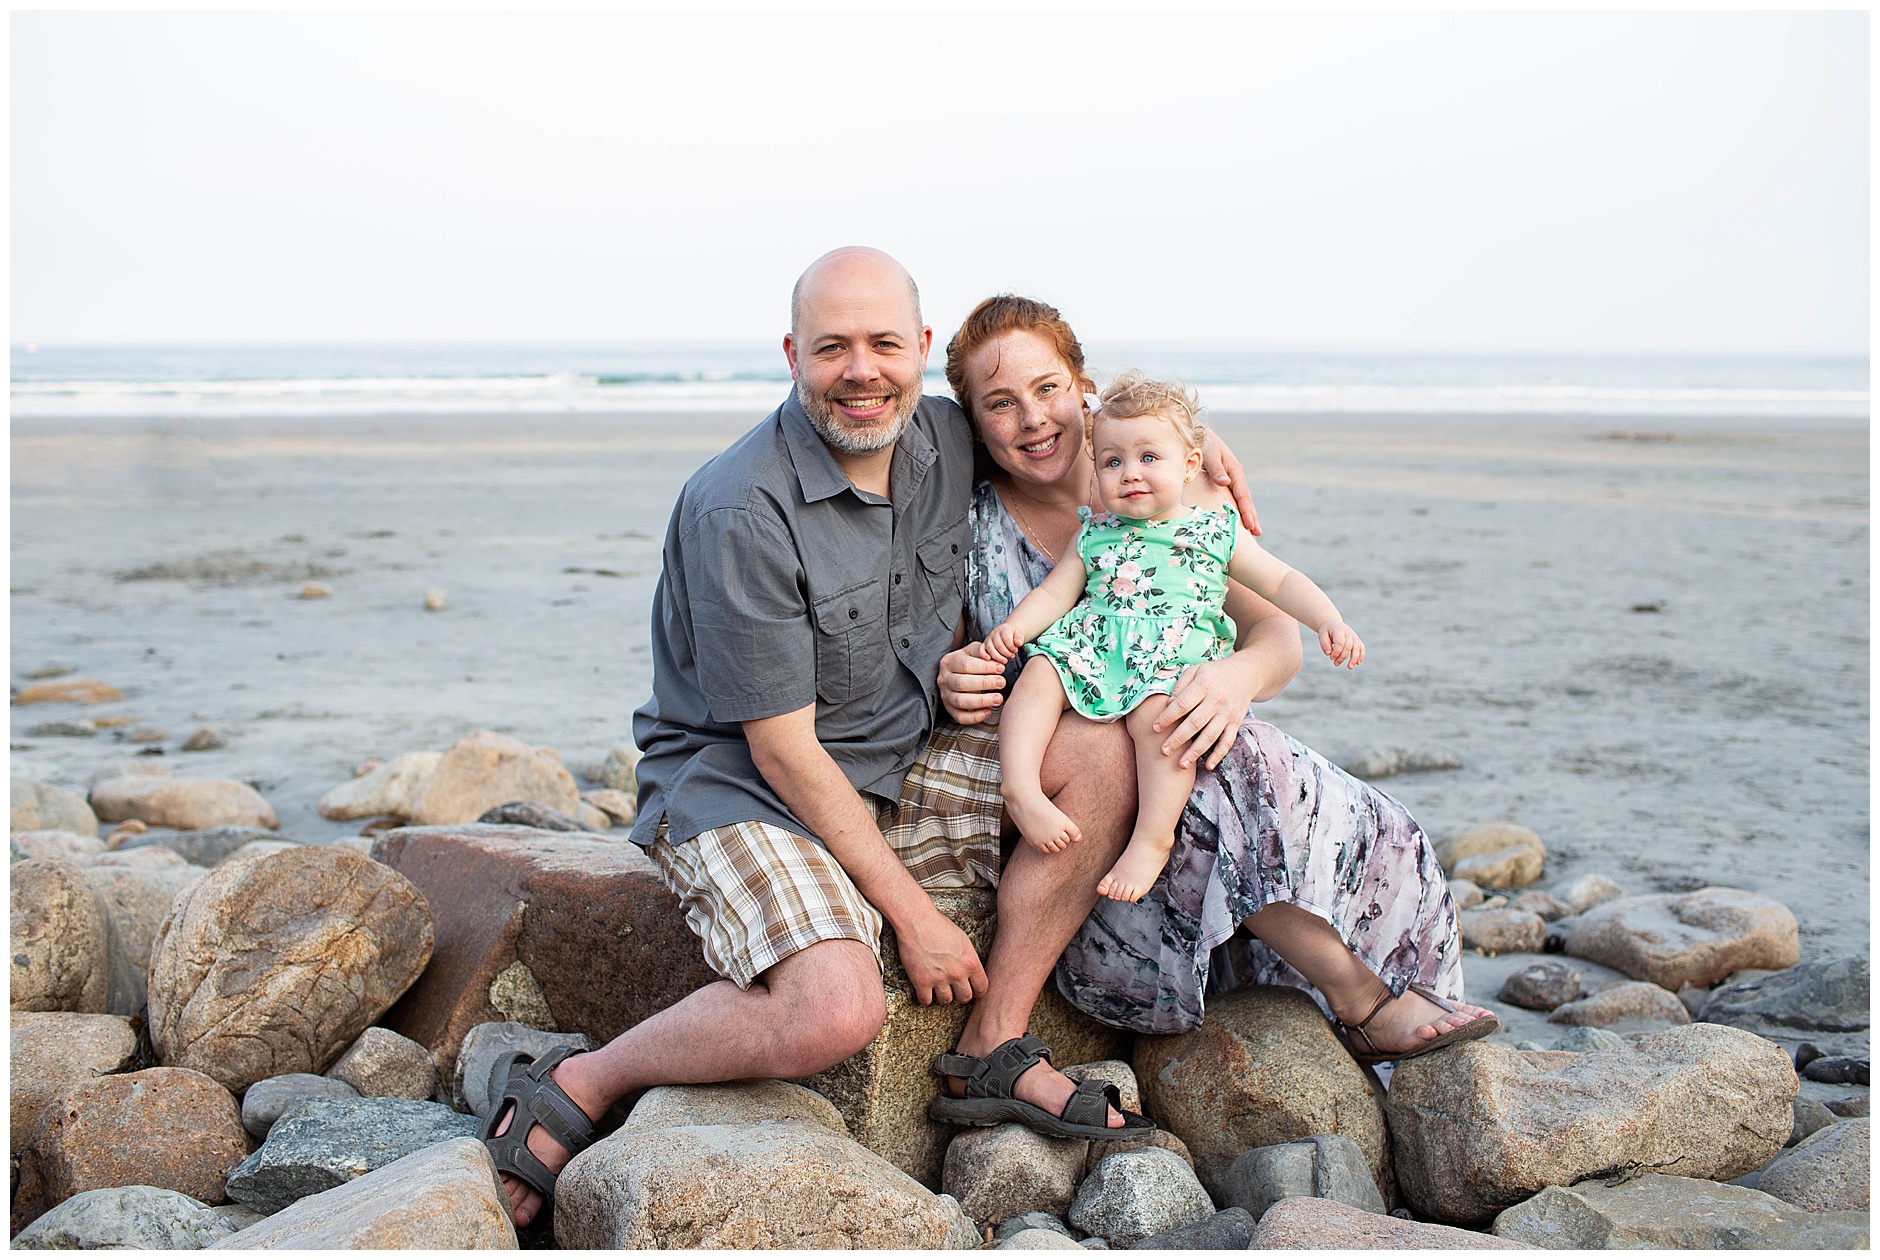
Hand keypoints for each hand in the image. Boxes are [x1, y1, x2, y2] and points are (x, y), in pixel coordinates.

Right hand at [894, 908, 987, 1005]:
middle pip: (965, 997)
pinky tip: (925, 991)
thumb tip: (971, 973)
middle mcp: (957, 973)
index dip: (978, 991)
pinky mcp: (922, 982)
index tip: (973, 991)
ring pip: (946, 1001)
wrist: (917, 922)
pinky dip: (926, 998)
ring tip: (939, 989)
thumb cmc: (940, 926)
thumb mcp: (963, 941)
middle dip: (961, 995)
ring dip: (943, 996)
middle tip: (955, 991)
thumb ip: (969, 959)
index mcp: (971, 962)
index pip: (982, 987)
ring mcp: (940, 979)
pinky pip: (926, 1001)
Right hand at [938, 641, 1008, 724]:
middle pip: (961, 683)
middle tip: (1002, 682)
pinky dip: (975, 717)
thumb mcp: (973, 651)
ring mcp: (945, 696)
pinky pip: (960, 717)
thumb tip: (995, 659)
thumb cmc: (969, 662)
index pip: (965, 664)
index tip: (1001, 668)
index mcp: (948, 662)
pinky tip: (989, 711)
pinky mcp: (950, 710)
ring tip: (999, 698)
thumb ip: (983, 651)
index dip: (984, 667)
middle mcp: (944, 680)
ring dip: (982, 701)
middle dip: (984, 683)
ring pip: (960, 701)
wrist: (955, 674)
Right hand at [983, 624, 1024, 664]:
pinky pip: (981, 649)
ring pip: (990, 649)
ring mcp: (988, 639)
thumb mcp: (1019, 635)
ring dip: (998, 657)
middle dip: (1006, 653)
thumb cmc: (1013, 636)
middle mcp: (994, 633)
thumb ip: (1019, 639)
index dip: (1012, 647)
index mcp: (1003, 629)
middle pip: (998, 645)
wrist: (1007, 633)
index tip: (1016, 650)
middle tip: (1012, 656)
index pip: (1006, 638)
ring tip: (1005, 660)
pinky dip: (983, 655)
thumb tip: (1018, 643)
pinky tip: (989, 659)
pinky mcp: (984, 645)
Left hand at [1153, 656, 1257, 770]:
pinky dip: (1219, 755)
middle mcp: (1217, 700)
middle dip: (1178, 739)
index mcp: (1204, 685)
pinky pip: (1228, 741)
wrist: (1246, 674)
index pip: (1183, 704)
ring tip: (1181, 765)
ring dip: (1195, 752)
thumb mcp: (1196, 670)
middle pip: (1195, 723)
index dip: (1168, 716)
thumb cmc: (1214, 673)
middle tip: (1163, 751)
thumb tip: (1168, 704)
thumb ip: (1181, 685)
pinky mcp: (1236, 723)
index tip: (1155, 727)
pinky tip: (1208, 766)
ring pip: (1210, 736)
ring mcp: (1228, 713)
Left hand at [1200, 427, 1260, 535]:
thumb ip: (1216, 468)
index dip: (1246, 511)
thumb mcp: (1209, 453)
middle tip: (1257, 535)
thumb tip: (1225, 482)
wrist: (1197, 432)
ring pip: (1239, 501)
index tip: (1250, 526)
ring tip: (1250, 532)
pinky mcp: (1222, 481)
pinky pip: (1230, 498)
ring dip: (1245, 515)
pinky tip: (1234, 520)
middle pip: (1245, 500)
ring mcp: (1230, 479)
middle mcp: (1235, 476)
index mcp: (1235, 470)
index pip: (1243, 495)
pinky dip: (1234, 510)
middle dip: (1251, 517)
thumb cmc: (1203, 441)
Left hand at [1320, 622, 1364, 667]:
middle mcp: (1348, 633)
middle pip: (1348, 647)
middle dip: (1342, 657)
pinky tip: (1358, 663)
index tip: (1331, 658)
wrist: (1333, 624)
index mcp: (1339, 630)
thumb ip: (1324, 644)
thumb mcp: (1321, 634)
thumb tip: (1329, 654)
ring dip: (1354, 658)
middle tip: (1335, 664)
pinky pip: (1361, 647)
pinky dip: (1361, 655)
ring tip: (1350, 667)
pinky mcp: (1357, 640)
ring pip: (1357, 648)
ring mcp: (1354, 636)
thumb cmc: (1326, 631)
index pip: (1340, 642)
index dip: (1336, 652)